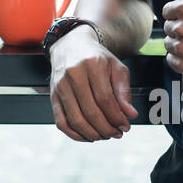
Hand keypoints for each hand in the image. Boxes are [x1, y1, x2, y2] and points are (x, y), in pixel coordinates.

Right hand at [49, 25, 137, 141]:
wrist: (71, 46)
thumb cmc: (96, 58)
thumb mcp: (116, 67)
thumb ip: (124, 91)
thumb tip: (130, 114)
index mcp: (92, 64)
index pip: (105, 99)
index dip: (116, 117)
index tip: (125, 126)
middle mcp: (73, 74)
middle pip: (90, 111)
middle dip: (107, 128)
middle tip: (117, 134)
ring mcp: (60, 86)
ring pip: (75, 120)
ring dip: (93, 134)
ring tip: (105, 136)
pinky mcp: (53, 95)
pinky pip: (61, 122)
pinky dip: (75, 134)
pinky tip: (88, 136)